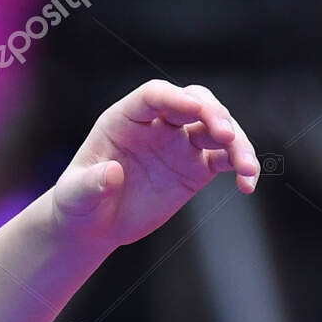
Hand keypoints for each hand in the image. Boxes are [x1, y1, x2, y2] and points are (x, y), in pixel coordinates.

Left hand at [49, 80, 260, 249]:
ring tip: (247, 168)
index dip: (175, 97)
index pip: (154, 95)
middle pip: (194, 102)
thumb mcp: (74, 195)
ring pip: (218, 129)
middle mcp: (158, 124)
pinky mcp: (197, 167)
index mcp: (125, 118)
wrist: (93, 225)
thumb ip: (89, 184)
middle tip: (224, 136)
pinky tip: (248, 184)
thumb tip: (111, 174)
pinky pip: (226, 159)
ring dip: (237, 143)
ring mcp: (181, 144)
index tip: (195, 109)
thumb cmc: (78, 202)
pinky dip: (241, 167)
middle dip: (213, 114)